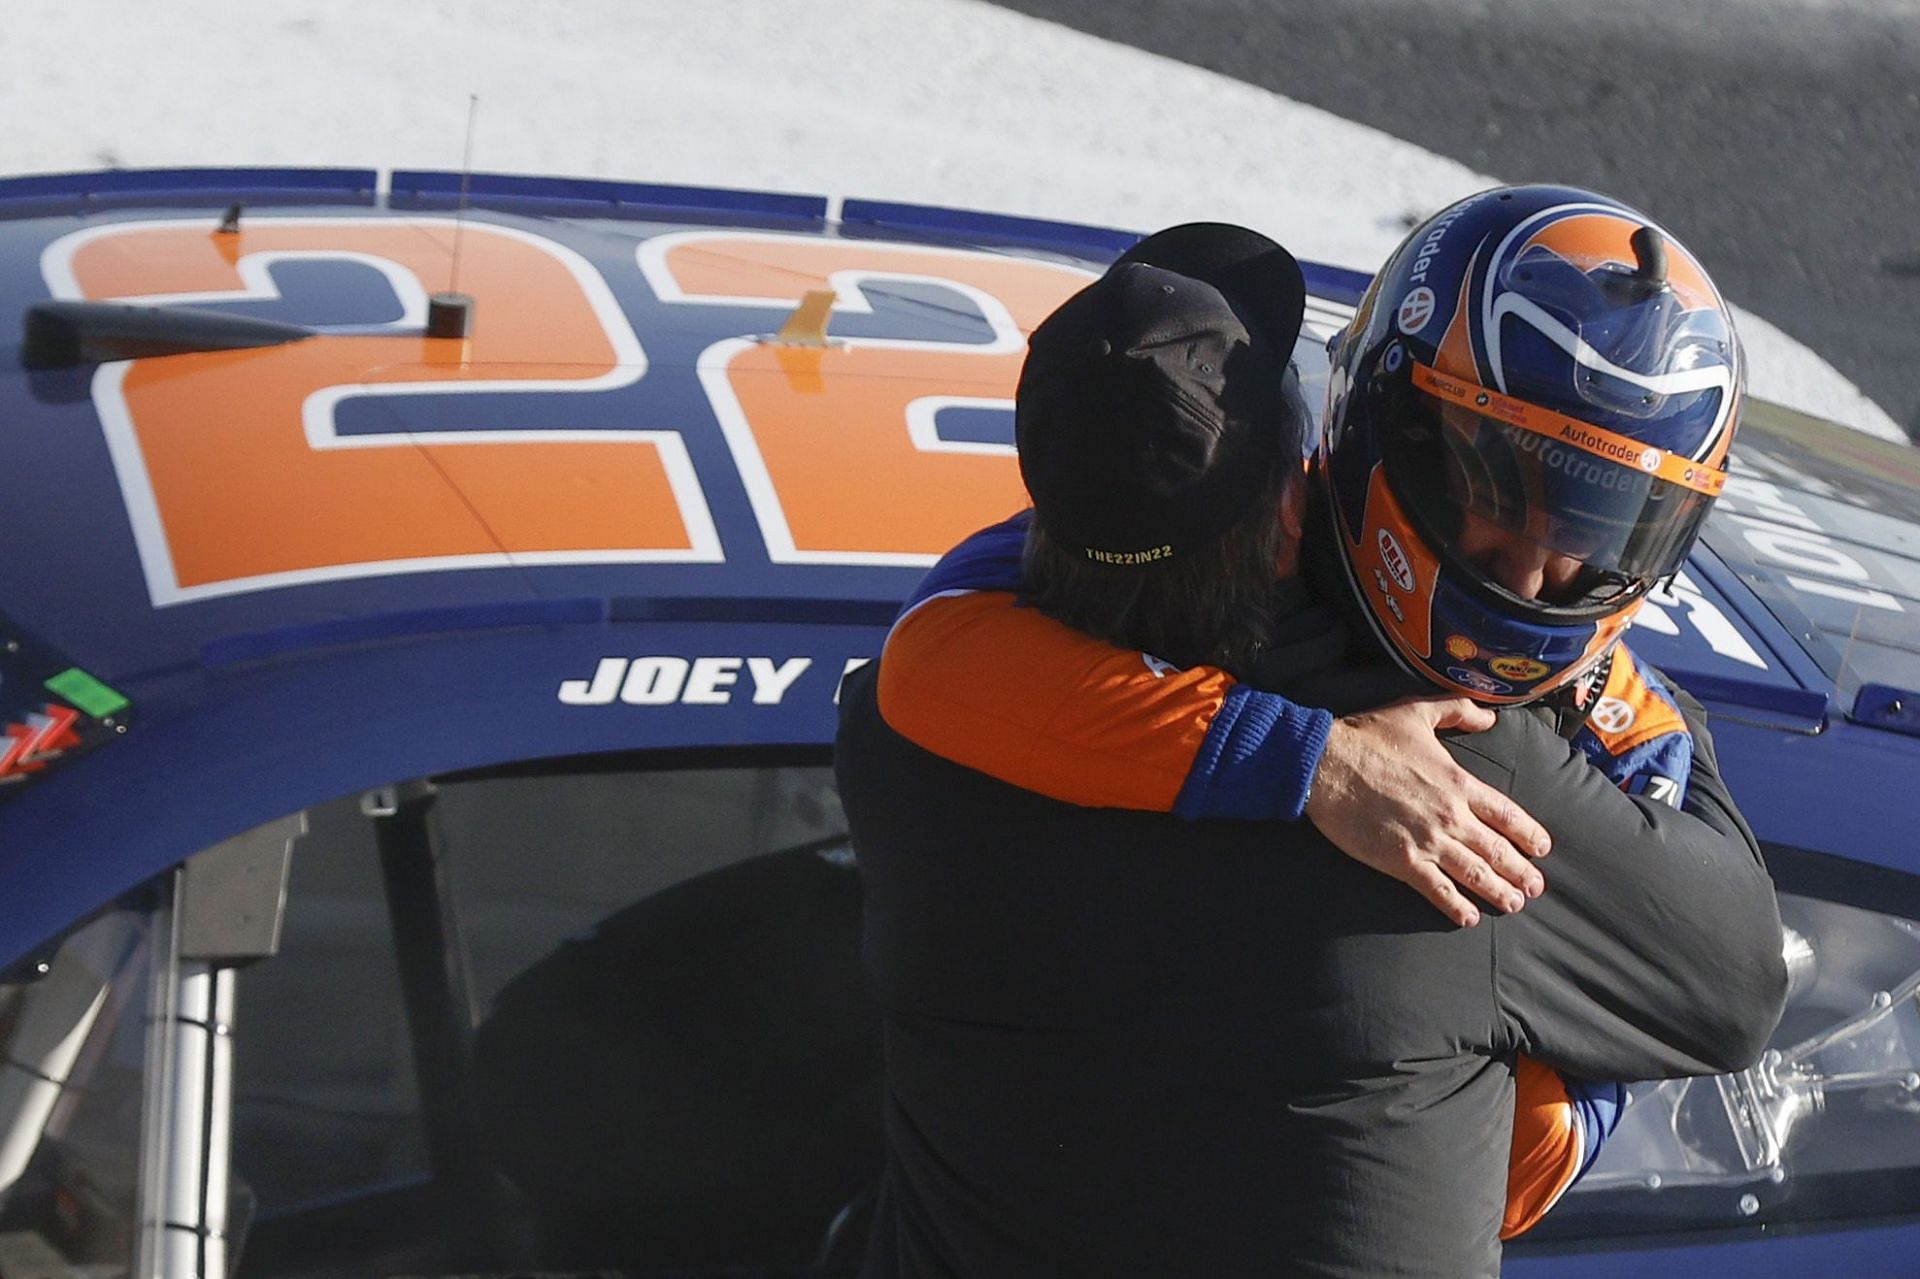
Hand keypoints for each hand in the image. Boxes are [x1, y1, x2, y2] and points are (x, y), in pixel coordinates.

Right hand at [1304, 695, 1550, 926]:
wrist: (1326, 764)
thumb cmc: (1368, 736)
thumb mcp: (1417, 710)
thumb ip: (1458, 711)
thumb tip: (1490, 718)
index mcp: (1458, 782)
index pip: (1506, 814)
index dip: (1528, 833)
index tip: (1542, 848)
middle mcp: (1450, 815)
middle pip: (1496, 849)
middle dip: (1520, 871)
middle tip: (1536, 888)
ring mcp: (1427, 841)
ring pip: (1474, 873)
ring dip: (1498, 892)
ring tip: (1513, 905)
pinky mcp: (1401, 860)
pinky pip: (1437, 889)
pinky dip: (1455, 906)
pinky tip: (1468, 918)